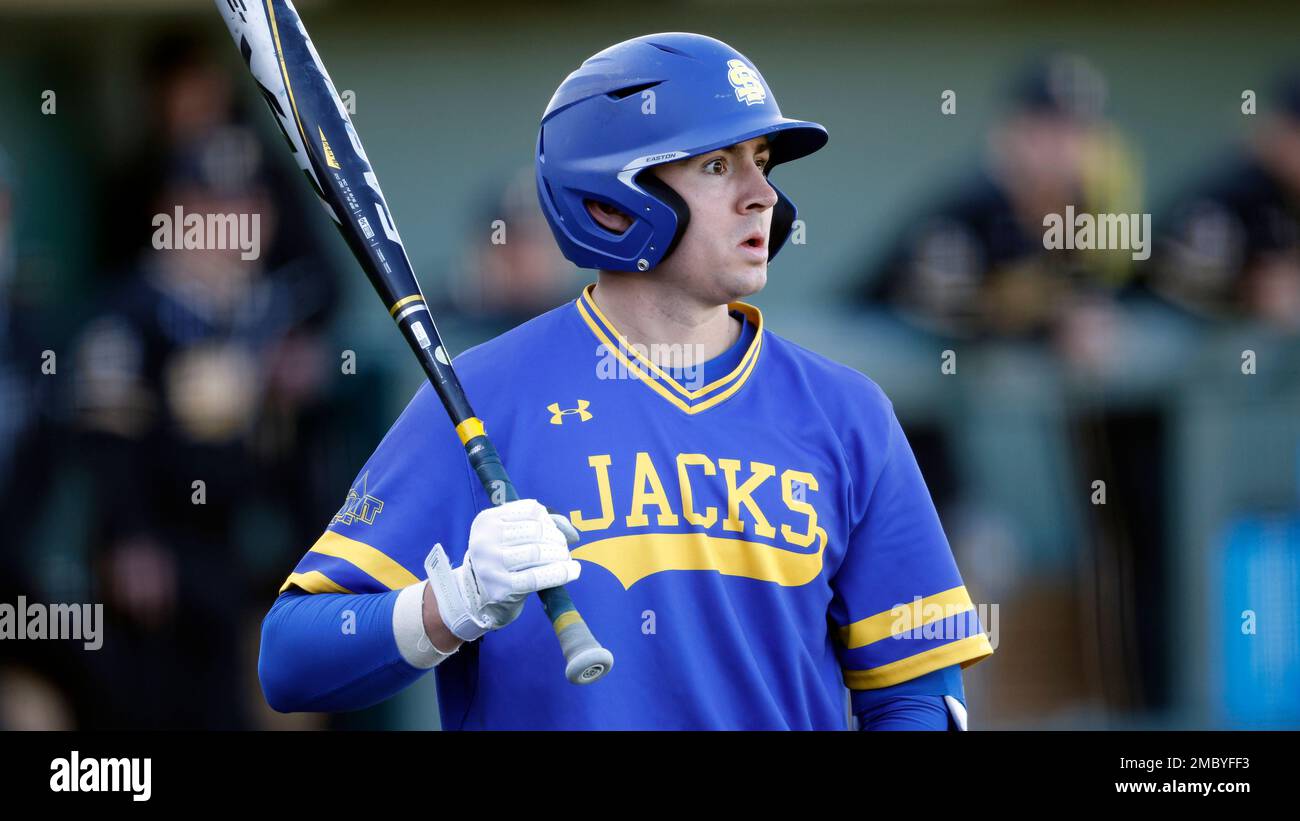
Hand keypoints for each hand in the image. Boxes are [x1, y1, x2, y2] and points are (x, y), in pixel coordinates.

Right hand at [424, 499, 579, 642]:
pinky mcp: (501, 587)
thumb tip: (573, 533)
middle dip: (558, 539)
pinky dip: (560, 573)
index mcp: (487, 520)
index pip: (531, 510)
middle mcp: (485, 539)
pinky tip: (572, 571)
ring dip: (560, 555)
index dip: (551, 521)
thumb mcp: (512, 536)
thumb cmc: (502, 561)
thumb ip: (543, 525)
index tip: (555, 533)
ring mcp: (491, 564)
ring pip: (537, 552)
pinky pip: (538, 577)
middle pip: (536, 531)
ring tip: (567, 560)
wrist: (479, 598)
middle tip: (564, 549)